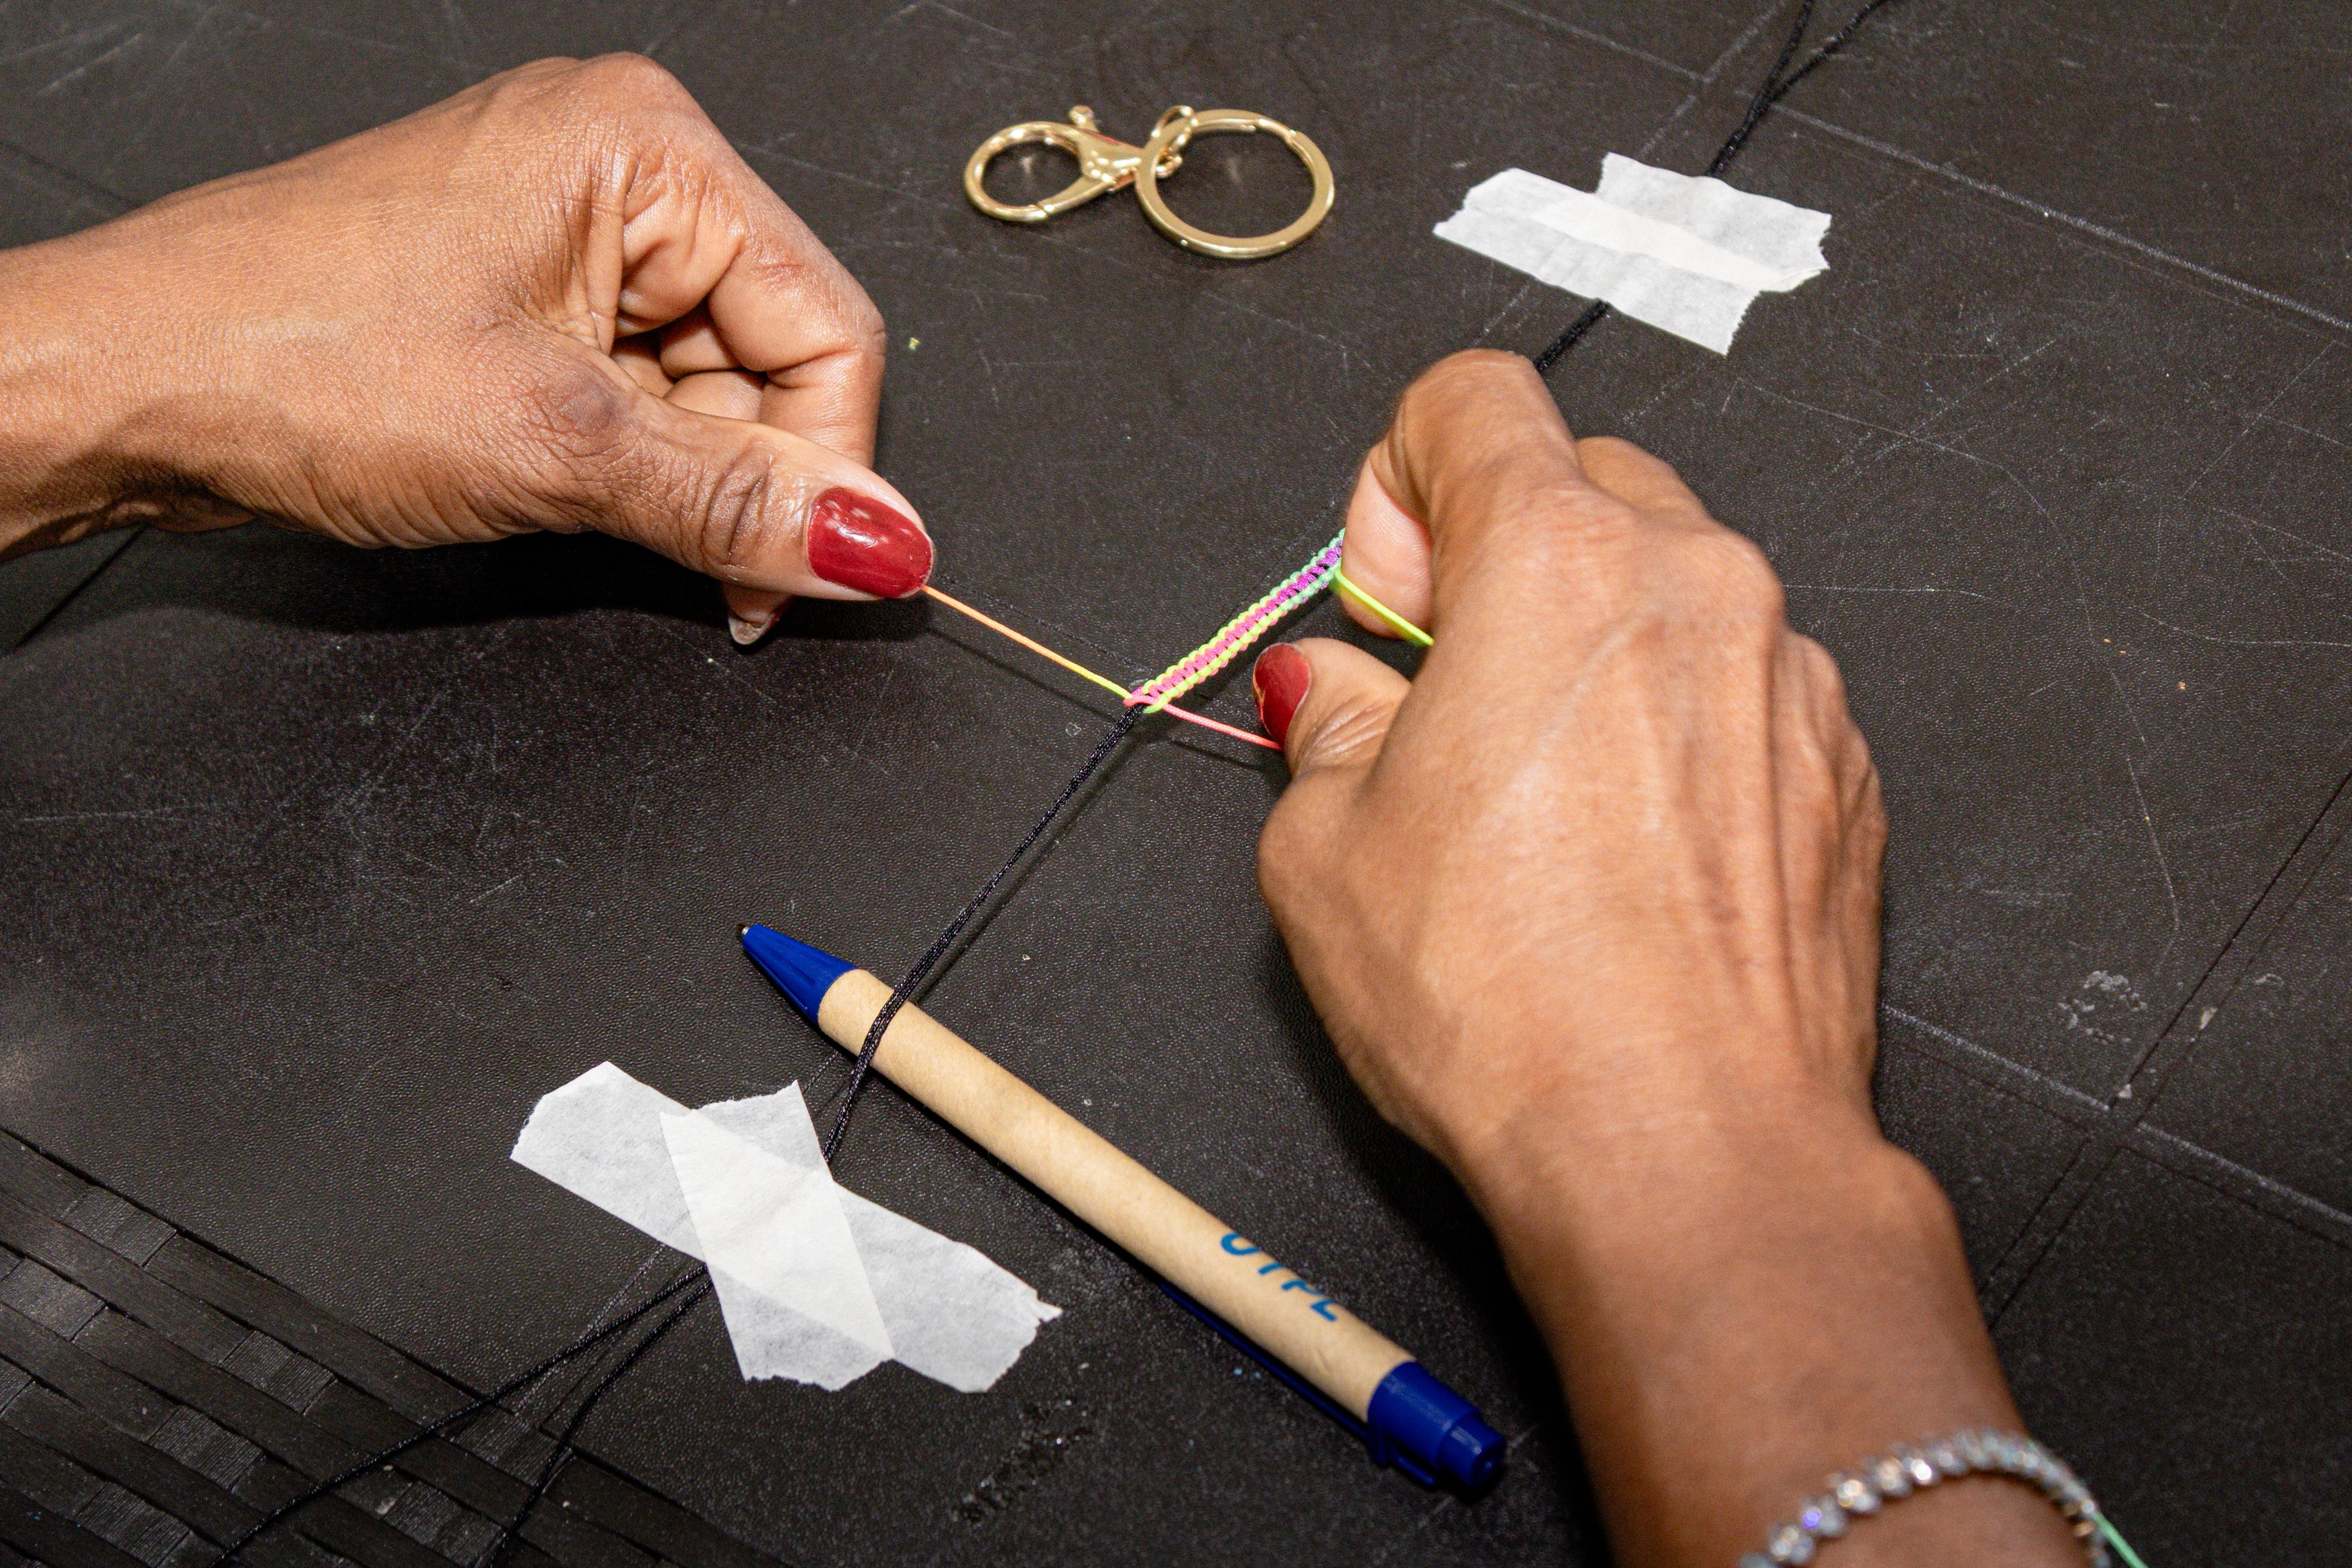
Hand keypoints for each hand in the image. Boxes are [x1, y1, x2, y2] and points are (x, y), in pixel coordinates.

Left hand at [0, 55, 925, 641]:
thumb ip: (739, 503)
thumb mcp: (557, 448)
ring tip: (575, 496)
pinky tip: (568, 486)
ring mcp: (570, 234)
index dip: (829, 465)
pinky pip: (641, 395)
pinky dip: (630, 465)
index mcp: (645, 149)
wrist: (126, 384)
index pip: (826, 325)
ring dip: (677, 477)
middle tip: (700, 566)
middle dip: (744, 475)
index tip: (810, 569)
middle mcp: (618, 171)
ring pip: (710, 390)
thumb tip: (878, 543)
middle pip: (775, 358)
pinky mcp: (529, 297)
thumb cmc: (289, 355)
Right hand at [1251, 352, 2077, 1565]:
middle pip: (1581, 482)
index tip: (1388, 601)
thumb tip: (1333, 687)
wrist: (1688, 1155)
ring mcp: (1789, 677)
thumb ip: (1326, 724)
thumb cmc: (1509, 1008)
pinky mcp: (1845, 770)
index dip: (1399, 480)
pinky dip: (1678, 727)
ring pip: (1672, 588)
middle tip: (1446, 697)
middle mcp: (1697, 584)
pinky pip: (1743, 689)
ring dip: (1595, 646)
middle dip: (1498, 559)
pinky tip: (1630, 854)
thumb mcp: (1324, 852)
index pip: (1473, 398)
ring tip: (1540, 802)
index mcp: (1555, 561)